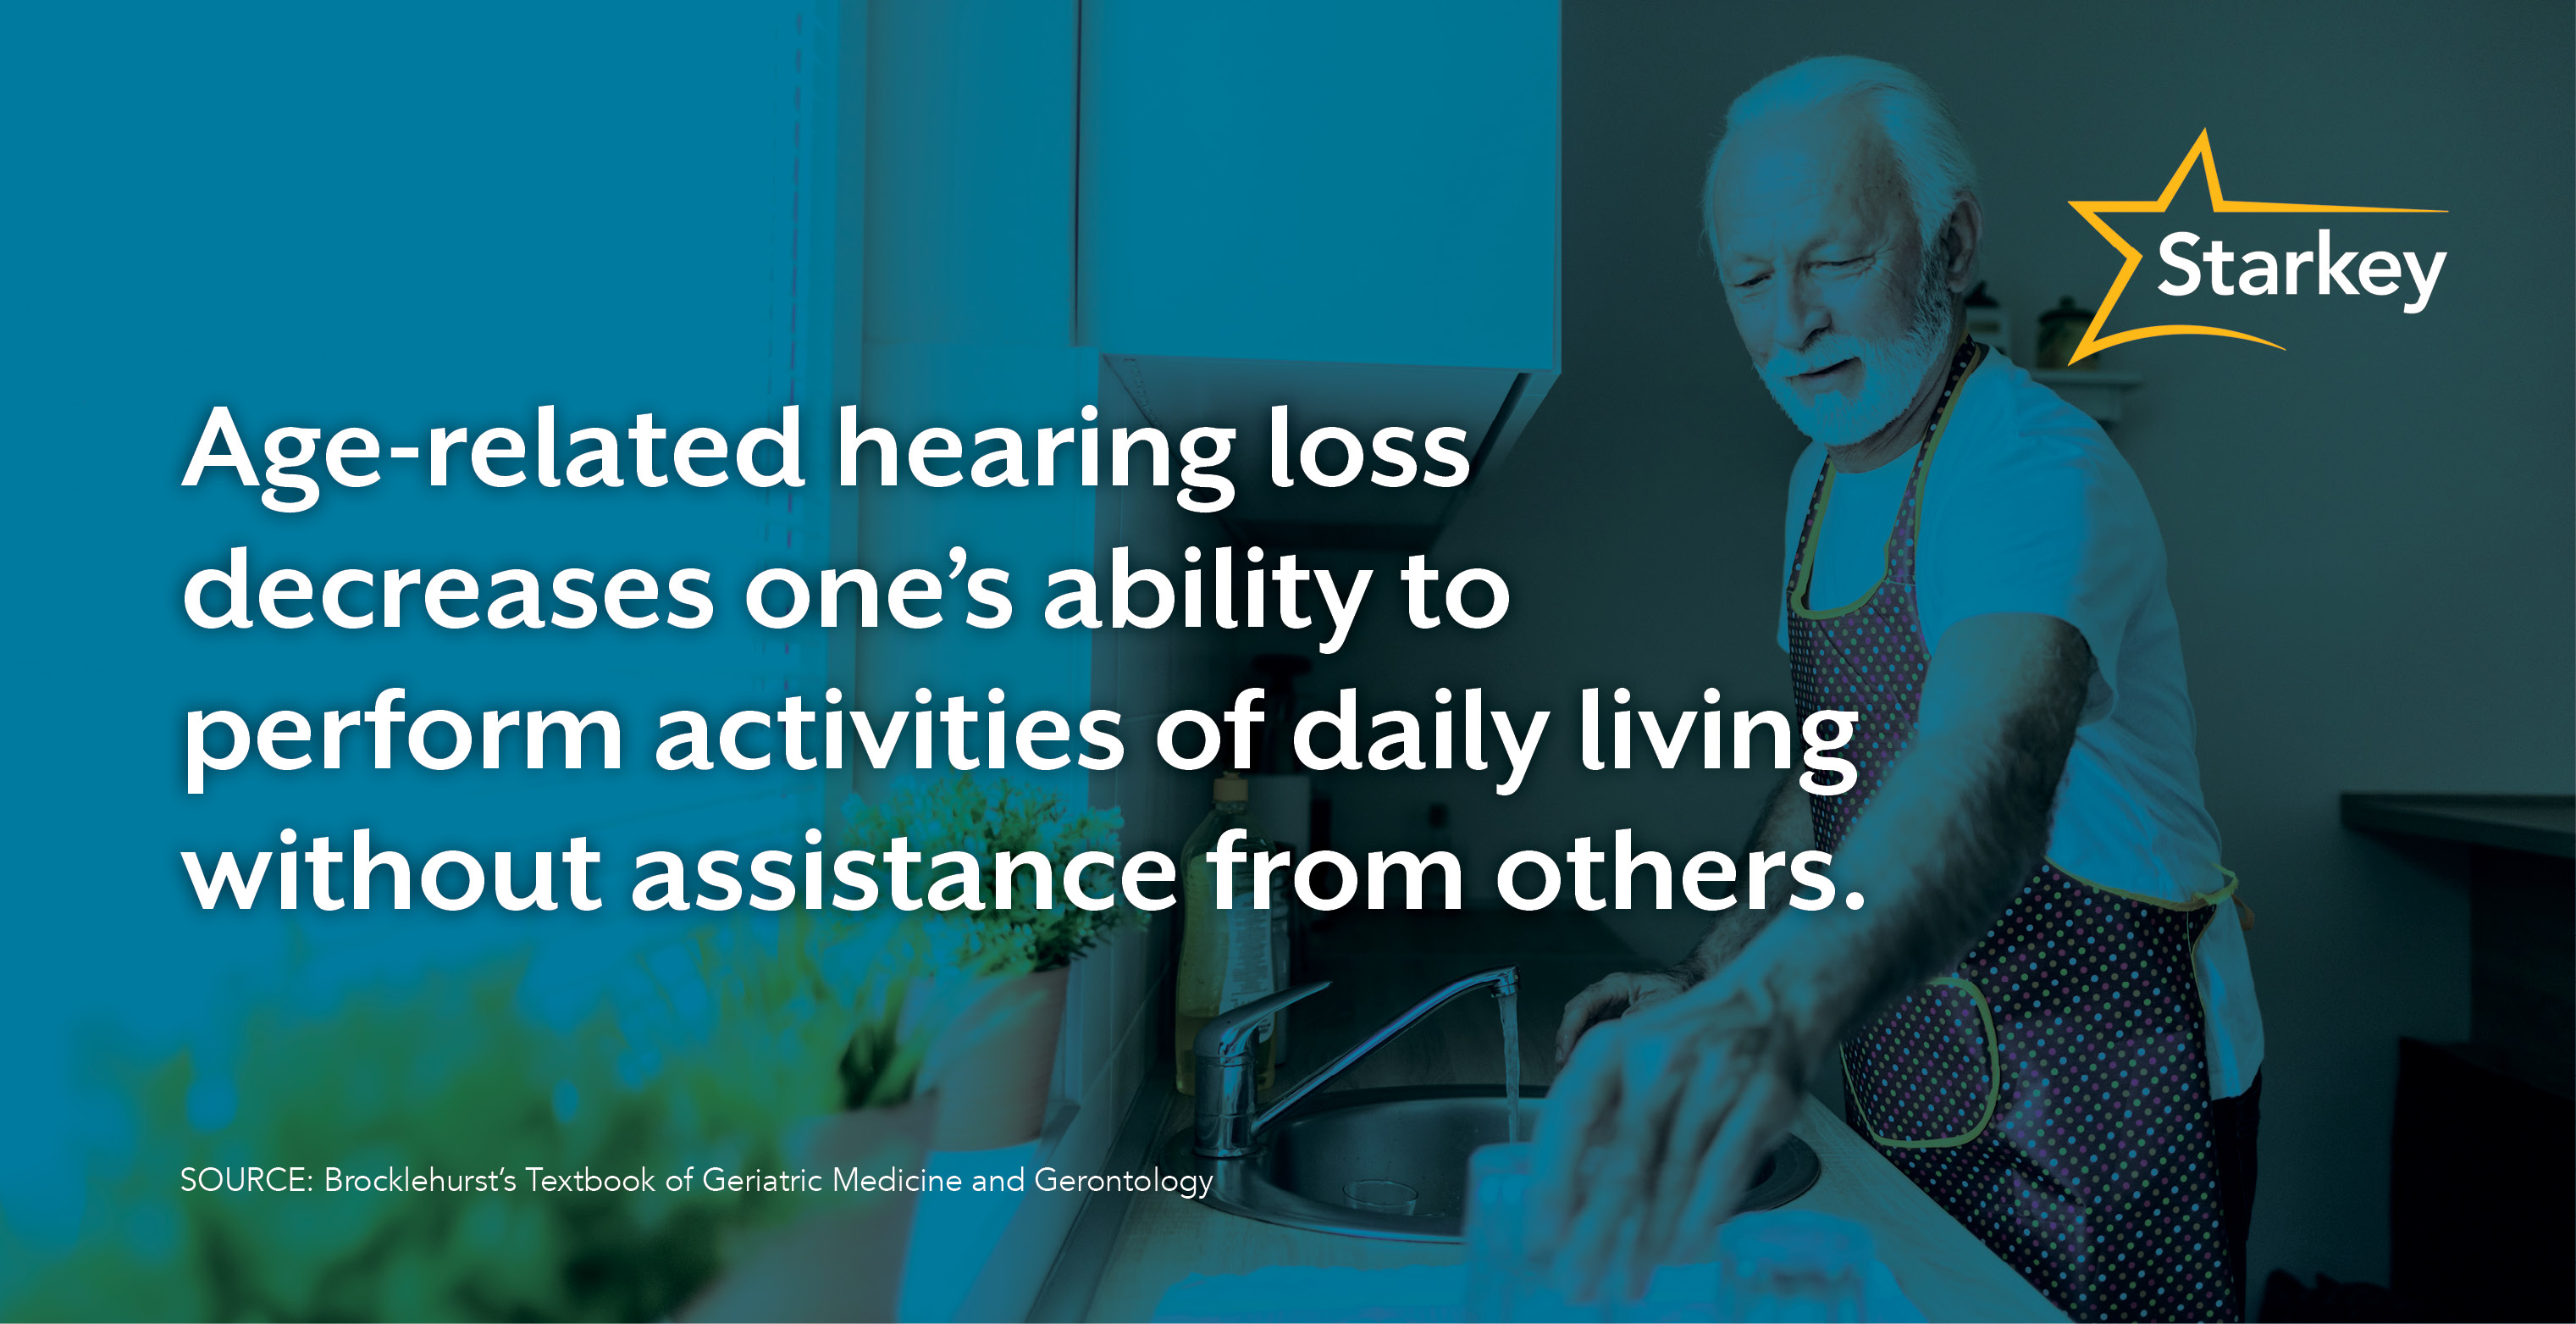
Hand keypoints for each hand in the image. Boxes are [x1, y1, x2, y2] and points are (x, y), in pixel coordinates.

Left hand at [1528, 974, 1816, 1301]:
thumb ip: (1597, 1119)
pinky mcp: (1762, 1102)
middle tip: (1578, 1280)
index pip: (1570, 1116)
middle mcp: (1659, 1061)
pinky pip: (1726, 1171)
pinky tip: (1682, 1249)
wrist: (1772, 1000)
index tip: (1542, 1233)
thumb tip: (1564, 1192)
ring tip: (1628, 1278)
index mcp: (1612, 1049)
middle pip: (1623, 1160)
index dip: (1553, 1179)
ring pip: (1674, 1175)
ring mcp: (1715, 1080)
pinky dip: (1702, 1216)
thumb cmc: (1688, 1041)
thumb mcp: (1627, 1060)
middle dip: (1597, 1231)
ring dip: (1649, 1237)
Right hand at [1554, 968, 1690, 1067]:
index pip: (1582, 1006)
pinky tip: (1594, 1070)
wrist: (1691, 985)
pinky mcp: (1614, 1024)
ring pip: (1583, 1032)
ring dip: (1579, 1052)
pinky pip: (1597, 1040)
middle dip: (1569, 1046)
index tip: (1565, 1052)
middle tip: (1567, 1070)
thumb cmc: (1677, 989)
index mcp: (1615, 986)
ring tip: (1578, 1074)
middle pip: (1576, 1020)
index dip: (1569, 1029)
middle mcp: (1606, 998)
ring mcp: (1609, 1011)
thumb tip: (1619, 1035)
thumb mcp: (1663, 1002)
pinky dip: (1593, 1055)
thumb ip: (1641, 1017)